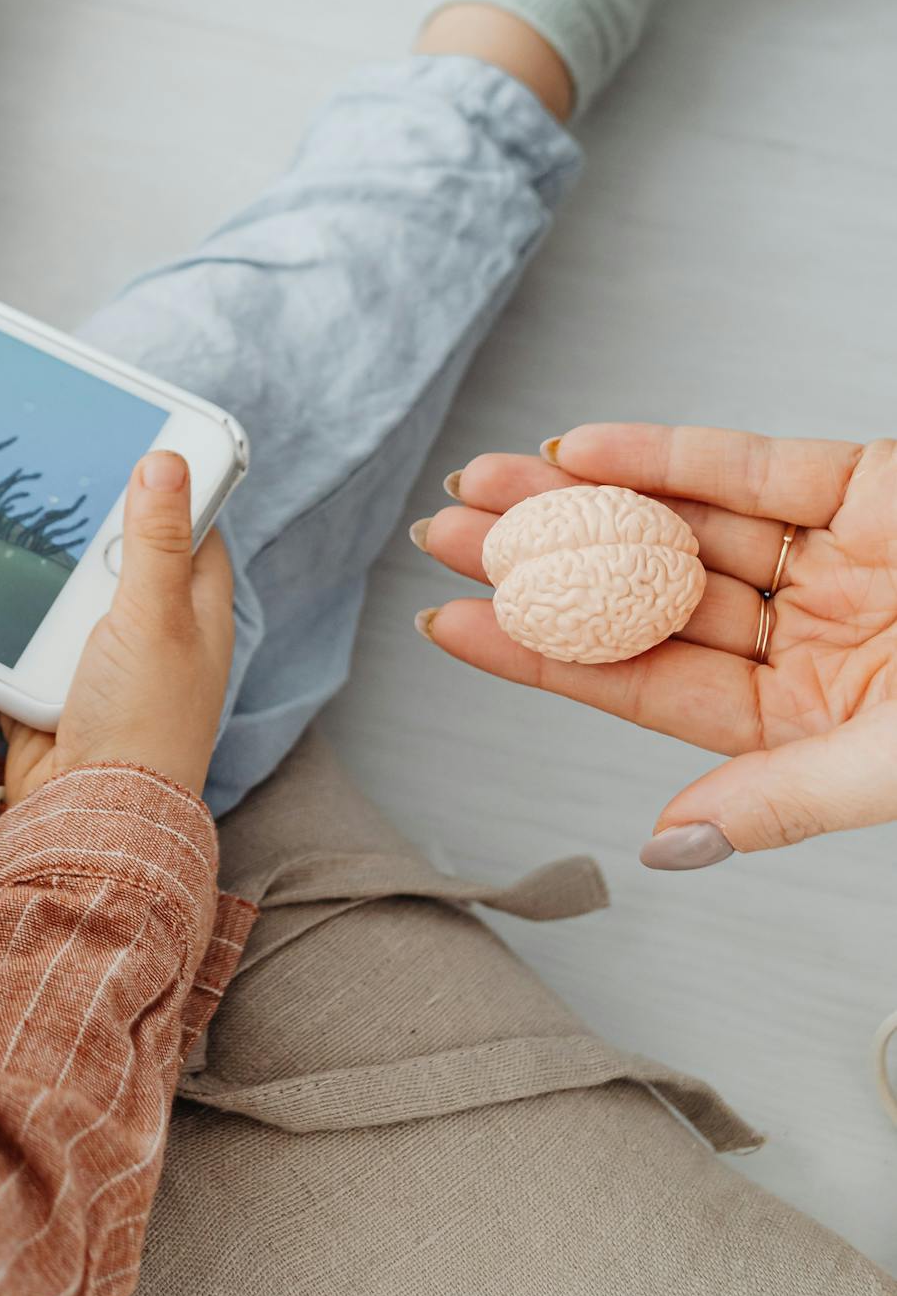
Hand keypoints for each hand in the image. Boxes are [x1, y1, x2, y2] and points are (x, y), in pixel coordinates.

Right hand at [0, 452, 234, 805]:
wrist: (87, 818)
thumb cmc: (145, 724)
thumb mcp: (153, 615)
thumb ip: (156, 540)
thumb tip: (168, 461)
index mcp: (194, 606)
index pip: (191, 524)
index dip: (169, 482)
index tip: (136, 437)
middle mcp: (152, 630)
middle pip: (116, 553)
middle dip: (84, 525)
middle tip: (46, 472)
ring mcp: (101, 660)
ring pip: (64, 595)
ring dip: (38, 575)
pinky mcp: (54, 689)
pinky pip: (22, 641)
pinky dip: (2, 624)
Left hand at [416, 425, 896, 861]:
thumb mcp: (888, 770)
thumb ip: (781, 800)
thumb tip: (668, 845)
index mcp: (801, 719)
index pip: (639, 682)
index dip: (539, 652)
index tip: (447, 623)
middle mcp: (803, 636)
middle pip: (642, 593)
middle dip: (539, 563)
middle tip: (444, 538)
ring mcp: (827, 558)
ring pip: (675, 519)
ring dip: (576, 497)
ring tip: (482, 482)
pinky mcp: (859, 483)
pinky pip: (742, 464)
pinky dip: (658, 454)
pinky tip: (576, 450)